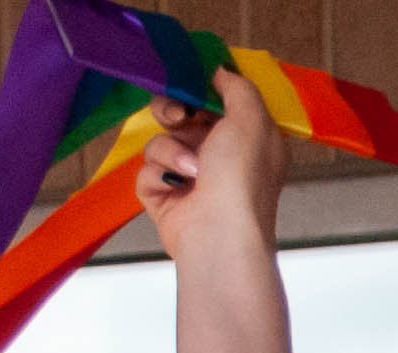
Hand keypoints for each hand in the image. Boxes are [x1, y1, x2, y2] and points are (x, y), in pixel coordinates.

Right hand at [135, 73, 285, 268]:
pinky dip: (158, 176)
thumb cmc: (241, 178)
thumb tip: (222, 72)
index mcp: (248, 141)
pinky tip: (176, 190)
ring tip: (192, 171)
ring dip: (171, 151)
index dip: (199, 92)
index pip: (215, 104)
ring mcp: (190, 179)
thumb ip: (238, 89)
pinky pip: (146, 170)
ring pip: (160, 141)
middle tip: (179, 119)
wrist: (218, 235)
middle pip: (180, 117)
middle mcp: (220, 159)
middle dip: (174, 113)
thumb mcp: (251, 120)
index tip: (189, 85)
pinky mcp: (164, 197)